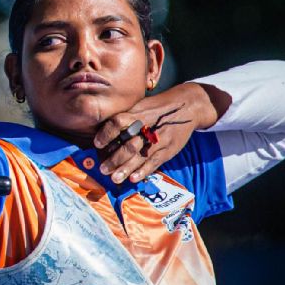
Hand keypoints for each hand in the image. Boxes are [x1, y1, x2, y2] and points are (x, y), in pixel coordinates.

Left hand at [92, 83, 219, 183]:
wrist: (187, 107)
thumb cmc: (157, 108)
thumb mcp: (140, 106)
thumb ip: (124, 117)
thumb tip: (101, 131)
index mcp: (138, 113)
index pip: (118, 122)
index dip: (106, 133)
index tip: (97, 144)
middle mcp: (148, 127)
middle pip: (130, 144)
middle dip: (115, 159)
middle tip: (103, 169)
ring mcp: (159, 140)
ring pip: (141, 156)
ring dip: (126, 169)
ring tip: (114, 178)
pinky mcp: (168, 150)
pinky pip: (154, 162)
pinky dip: (143, 171)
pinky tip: (133, 179)